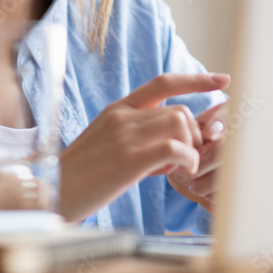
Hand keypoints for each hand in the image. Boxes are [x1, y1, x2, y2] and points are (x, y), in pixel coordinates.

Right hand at [58, 73, 228, 221]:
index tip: (223, 79)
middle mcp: (123, 116)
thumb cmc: (79, 177)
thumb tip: (168, 144)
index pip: (163, 83)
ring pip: (181, 123)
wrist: (49, 193)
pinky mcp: (129, 159)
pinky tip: (182, 173)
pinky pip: (176, 148)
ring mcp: (126, 136)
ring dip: (191, 148)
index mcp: (117, 110)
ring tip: (178, 169)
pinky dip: (188, 160)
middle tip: (186, 159)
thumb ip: (134, 136)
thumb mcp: (106, 145)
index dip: (196, 79)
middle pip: (180, 110)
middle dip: (194, 134)